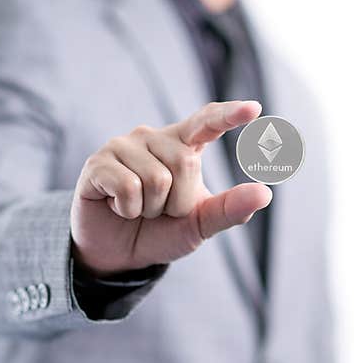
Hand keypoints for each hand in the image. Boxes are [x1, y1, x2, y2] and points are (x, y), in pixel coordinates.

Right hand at [70, 100, 271, 276]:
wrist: (117, 254)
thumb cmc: (162, 231)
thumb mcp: (200, 224)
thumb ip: (230, 209)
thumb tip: (265, 193)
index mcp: (183, 146)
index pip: (207, 122)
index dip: (229, 115)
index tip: (254, 108)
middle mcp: (154, 137)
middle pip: (184, 164)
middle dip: (177, 201)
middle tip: (160, 211)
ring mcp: (123, 146)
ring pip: (157, 179)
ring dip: (152, 208)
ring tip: (139, 209)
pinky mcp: (98, 163)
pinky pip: (127, 187)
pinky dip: (128, 209)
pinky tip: (118, 207)